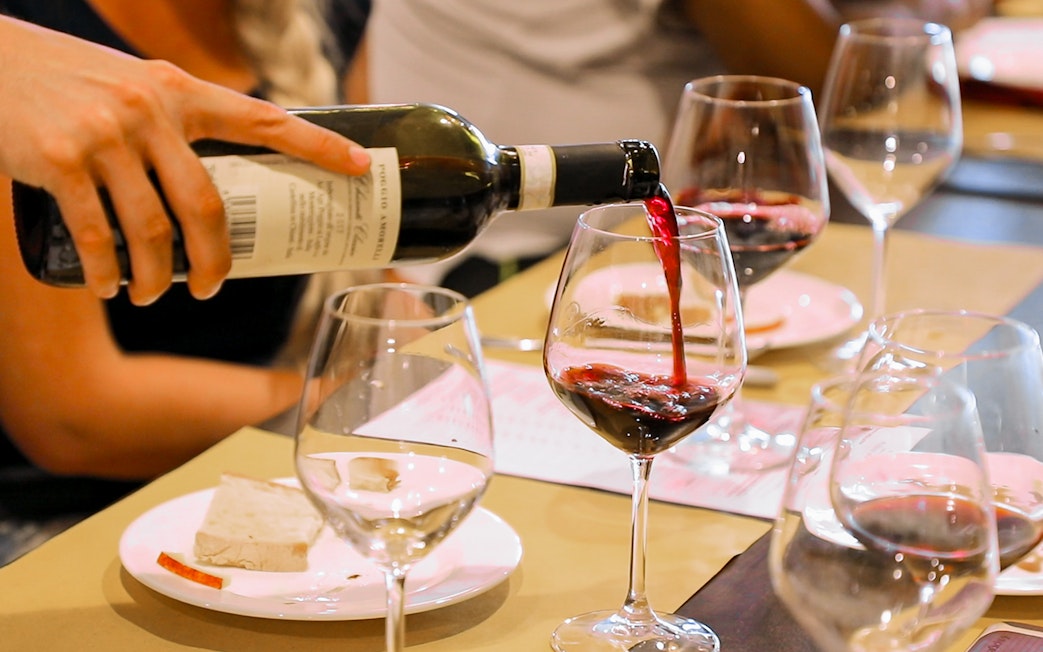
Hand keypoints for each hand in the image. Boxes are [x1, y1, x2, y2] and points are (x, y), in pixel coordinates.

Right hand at [0, 16, 369, 304]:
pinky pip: (96, 234)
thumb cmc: (73, 82)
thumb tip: (224, 176)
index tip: (362, 168)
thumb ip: (178, 121)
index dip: (318, 147)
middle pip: (207, 204)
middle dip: (217, 260)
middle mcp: (151, 111)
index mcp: (181, 91)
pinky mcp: (60, 161)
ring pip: (152, 230)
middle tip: (215, 288)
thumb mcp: (137, 85)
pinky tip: (109, 287)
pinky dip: (107, 271)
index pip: (264, 121)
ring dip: (157, 277)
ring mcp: (106, 136)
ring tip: (152, 294)